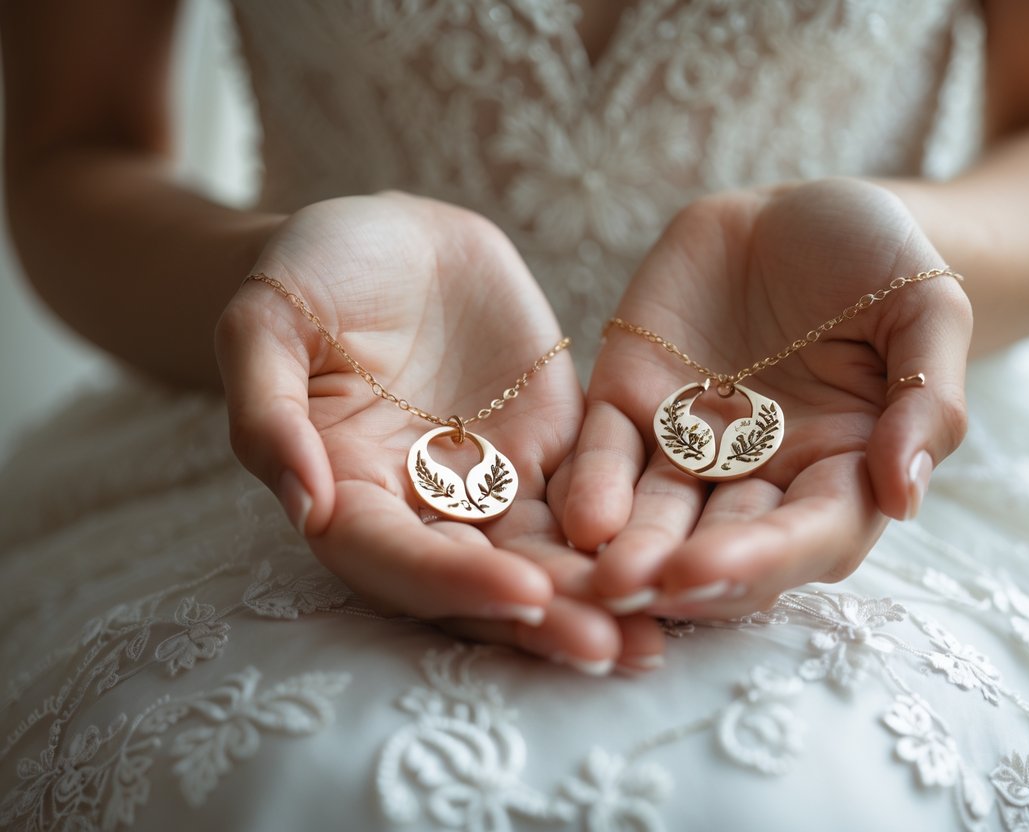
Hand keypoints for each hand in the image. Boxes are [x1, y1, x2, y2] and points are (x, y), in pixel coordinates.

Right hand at [216, 192, 663, 671]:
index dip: (456, 584)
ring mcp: (491, 481)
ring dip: (599, 597)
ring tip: (660, 635)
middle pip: (481, 581)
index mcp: (349, 493)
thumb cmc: (310, 271)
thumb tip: (306, 508)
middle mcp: (422, 508)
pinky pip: (593, 498)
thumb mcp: (265, 322)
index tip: (528, 596)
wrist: (389, 237)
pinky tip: (683, 558)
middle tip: (616, 647)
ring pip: (547, 554)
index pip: (397, 560)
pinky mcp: (550, 447)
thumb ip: (269, 411)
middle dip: (547, 618)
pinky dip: (631, 533)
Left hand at [551, 179, 971, 617]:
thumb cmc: (881, 259)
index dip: (761, 560)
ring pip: (656, 513)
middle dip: (680, 575)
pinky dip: (590, 486)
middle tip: (631, 592)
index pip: (808, 535)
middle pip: (723, 543)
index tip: (709, 571)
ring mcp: (691, 445)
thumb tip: (906, 496)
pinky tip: (576, 519)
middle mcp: (762, 475)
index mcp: (843, 469)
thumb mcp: (928, 310)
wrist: (801, 209)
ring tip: (597, 578)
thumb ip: (927, 400)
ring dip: (628, 550)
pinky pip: (605, 452)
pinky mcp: (632, 403)